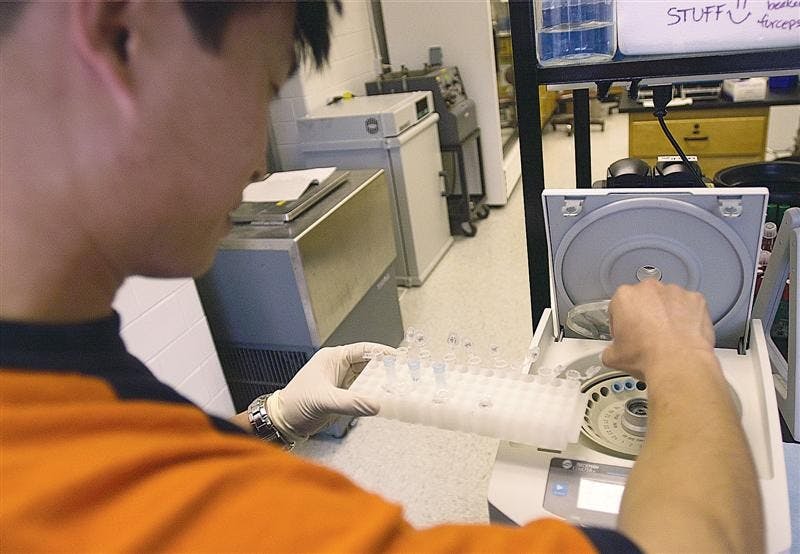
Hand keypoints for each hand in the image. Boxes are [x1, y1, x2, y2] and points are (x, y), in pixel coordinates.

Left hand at [267, 342, 394, 440]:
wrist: (283, 422)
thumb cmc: (295, 404)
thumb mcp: (325, 401)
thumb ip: (352, 402)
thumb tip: (377, 405)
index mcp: (333, 358)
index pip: (364, 350)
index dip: (383, 353)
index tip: (400, 359)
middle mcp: (338, 367)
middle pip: (369, 364)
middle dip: (386, 370)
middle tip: (404, 376)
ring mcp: (341, 381)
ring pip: (367, 379)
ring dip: (380, 384)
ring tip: (398, 388)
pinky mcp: (341, 395)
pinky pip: (362, 392)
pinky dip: (373, 396)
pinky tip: (383, 401)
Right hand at [601, 280, 715, 378]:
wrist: (679, 363)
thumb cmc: (647, 356)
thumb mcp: (614, 357)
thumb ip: (610, 349)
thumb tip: (613, 352)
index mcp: (625, 296)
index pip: (619, 306)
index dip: (622, 323)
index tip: (627, 334)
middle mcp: (649, 288)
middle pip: (644, 299)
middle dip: (645, 313)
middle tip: (648, 335)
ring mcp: (674, 292)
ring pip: (667, 300)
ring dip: (666, 313)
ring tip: (668, 336)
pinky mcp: (696, 299)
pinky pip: (689, 305)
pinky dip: (687, 316)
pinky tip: (684, 333)